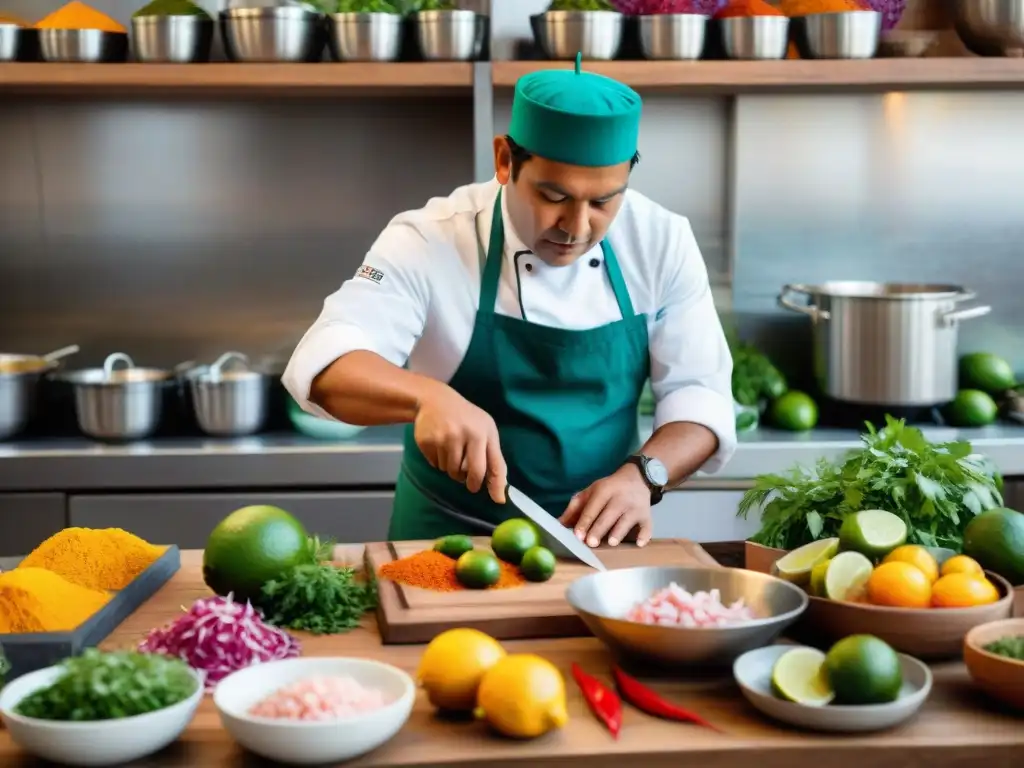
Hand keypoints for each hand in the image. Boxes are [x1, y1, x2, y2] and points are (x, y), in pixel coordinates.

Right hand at [414, 384, 506, 503]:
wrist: (434, 400)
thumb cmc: (467, 419)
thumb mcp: (486, 431)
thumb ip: (495, 460)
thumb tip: (500, 495)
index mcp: (482, 433)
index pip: (490, 466)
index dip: (492, 485)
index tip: (494, 498)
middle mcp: (463, 435)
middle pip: (469, 474)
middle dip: (470, 482)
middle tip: (469, 481)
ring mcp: (443, 438)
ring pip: (450, 471)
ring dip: (452, 469)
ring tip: (453, 451)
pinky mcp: (426, 442)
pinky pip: (436, 465)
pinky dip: (439, 462)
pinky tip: (440, 446)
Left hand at [559, 465, 652, 547]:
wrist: (637, 478)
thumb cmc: (609, 489)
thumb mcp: (591, 492)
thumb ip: (575, 508)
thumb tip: (559, 524)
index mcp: (604, 490)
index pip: (593, 507)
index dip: (585, 522)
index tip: (578, 535)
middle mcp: (621, 498)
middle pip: (609, 515)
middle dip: (599, 529)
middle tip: (591, 543)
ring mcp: (636, 507)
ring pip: (626, 521)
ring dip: (619, 532)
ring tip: (611, 543)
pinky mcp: (646, 516)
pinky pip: (647, 527)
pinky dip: (644, 535)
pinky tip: (639, 543)